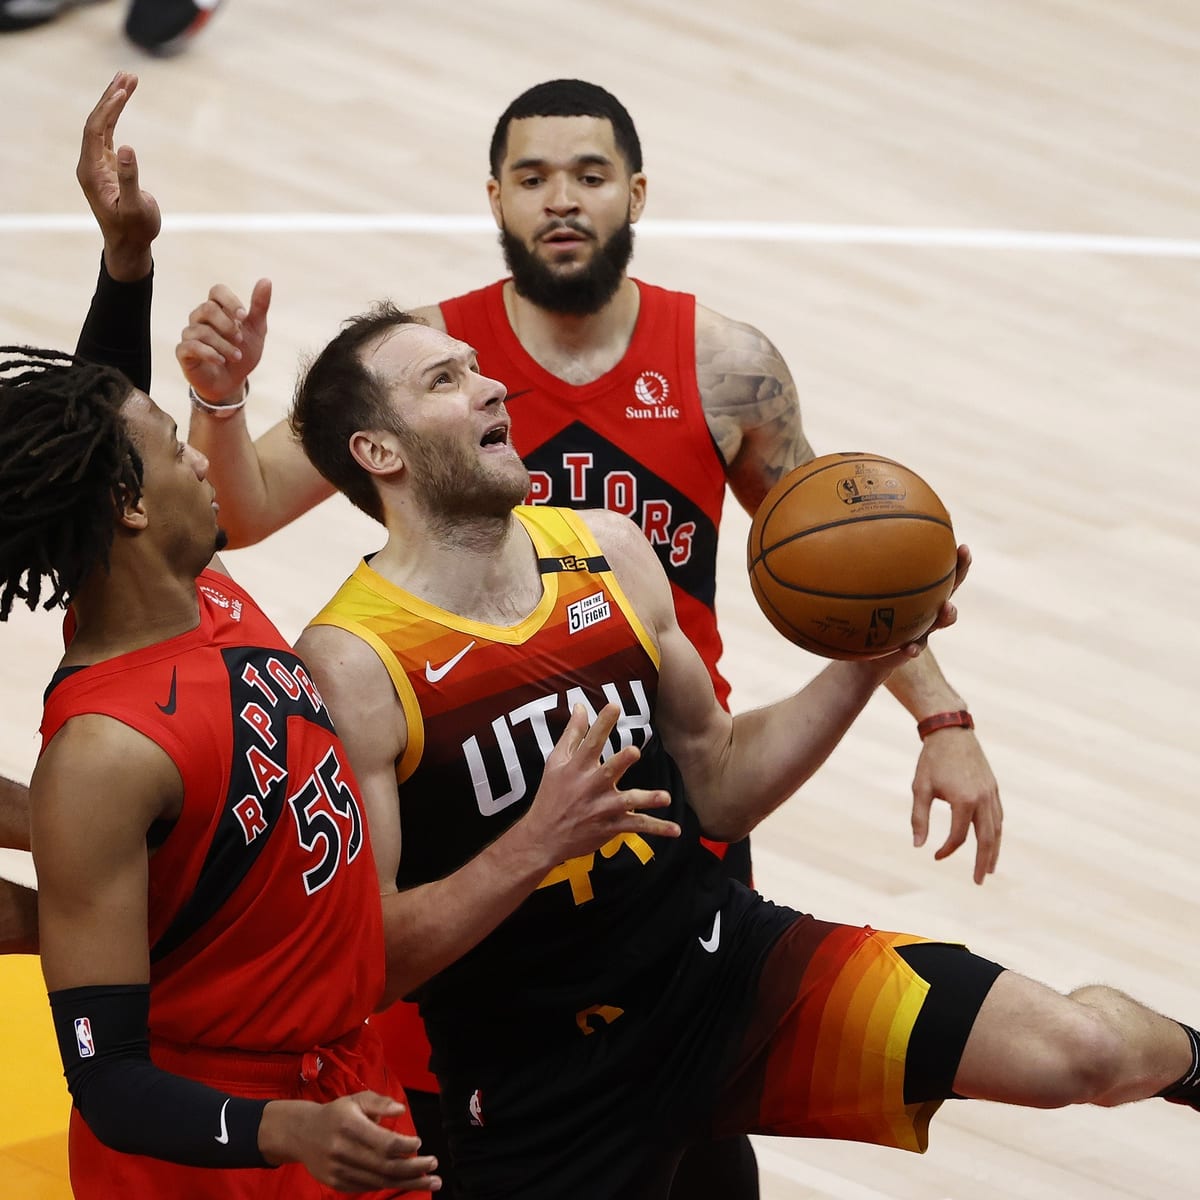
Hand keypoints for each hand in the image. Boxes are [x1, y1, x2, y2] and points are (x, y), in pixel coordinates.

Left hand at [76, 71, 160, 281]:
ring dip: (114, 102)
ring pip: (102, 124)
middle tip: (128, 75)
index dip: (108, 110)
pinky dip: (117, 116)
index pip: (95, 130)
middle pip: (96, 121)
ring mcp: (98, 164)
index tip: (124, 92)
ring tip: (129, 80)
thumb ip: (130, 178)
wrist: (130, 245)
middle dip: (111, 97)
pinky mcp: (108, 166)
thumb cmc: (135, 229)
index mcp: (91, 171)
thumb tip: (127, 148)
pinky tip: (124, 102)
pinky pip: (108, 133)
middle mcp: (90, 164)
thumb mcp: (136, 207)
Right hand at [177, 279, 271, 403]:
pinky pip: (190, 346)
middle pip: (207, 309)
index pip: (217, 290)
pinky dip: (209, 353)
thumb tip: (266, 280)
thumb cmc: (243, 352)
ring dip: (223, 345)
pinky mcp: (183, 351)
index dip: (230, 301)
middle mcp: (200, 318)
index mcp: (218, 309)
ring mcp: (190, 333)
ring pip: (201, 331)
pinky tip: (221, 361)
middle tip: (240, 339)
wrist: (233, 382)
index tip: (244, 316)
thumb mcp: (256, 330)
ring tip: (237, 357)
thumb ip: (259, 307)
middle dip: (227, 325)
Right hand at [264, 1092, 440, 1191]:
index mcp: (349, 1126)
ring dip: (408, 1182)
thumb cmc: (337, 1114)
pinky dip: (389, 1185)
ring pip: (379, 1180)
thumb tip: (401, 1110)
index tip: (419, 1143)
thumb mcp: (356, 1099)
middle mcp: (343, 1151)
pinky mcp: (337, 1183)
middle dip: (414, 1169)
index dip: (404, 1146)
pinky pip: (368, 1187)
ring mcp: (339, 1171)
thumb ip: (379, 1102)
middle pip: (385, 1166)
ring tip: (431, 1181)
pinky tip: (407, 1182)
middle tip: (435, 1166)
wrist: (302, 1134)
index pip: (382, 1142)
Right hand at [527, 703, 677, 861]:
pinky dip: (656, 828)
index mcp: (577, 768)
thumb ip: (572, 733)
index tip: (614, 706)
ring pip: (626, 802)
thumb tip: (581, 706)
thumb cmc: (551, 794)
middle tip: (634, 751)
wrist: (544, 838)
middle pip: (608, 771)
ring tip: (665, 797)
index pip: (590, 742)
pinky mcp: (610, 826)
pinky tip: (675, 829)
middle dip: (621, 761)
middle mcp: (590, 786)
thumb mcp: (556, 762)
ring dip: (646, 800)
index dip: (602, 724)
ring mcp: (601, 808)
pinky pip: (636, 826)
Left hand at [870, 544, 970, 671]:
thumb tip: (844, 542)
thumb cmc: (866, 616)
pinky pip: (915, 648)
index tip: (962, 545)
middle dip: (959, 573)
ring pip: (942, 621)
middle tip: (962, 560)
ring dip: (947, 614)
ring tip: (947, 608)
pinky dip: (913, 648)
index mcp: (921, 593)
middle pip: (950, 587)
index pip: (943, 572)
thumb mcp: (862, 595)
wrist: (865, 652)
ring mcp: (922, 629)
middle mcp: (927, 608)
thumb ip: (860, 575)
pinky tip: (908, 648)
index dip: (957, 560)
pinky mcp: (910, 648)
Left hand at [911, 727, 1001, 884]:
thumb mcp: (920, 788)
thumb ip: (919, 819)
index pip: (958, 836)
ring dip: (994, 850)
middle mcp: (983, 800)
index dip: (946, 849)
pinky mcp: (993, 788)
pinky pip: (998, 816)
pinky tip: (992, 841)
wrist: (950, 731)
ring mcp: (991, 794)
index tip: (934, 855)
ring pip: (997, 829)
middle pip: (987, 839)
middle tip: (979, 881)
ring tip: (990, 868)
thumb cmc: (931, 760)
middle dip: (983, 862)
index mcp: (964, 801)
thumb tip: (918, 846)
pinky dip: (996, 832)